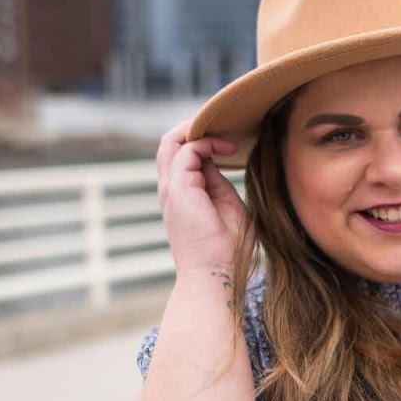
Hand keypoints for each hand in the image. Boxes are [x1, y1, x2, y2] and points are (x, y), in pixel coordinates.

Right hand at [156, 119, 251, 276]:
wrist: (215, 275)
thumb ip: (221, 184)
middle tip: (223, 125)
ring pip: (171, 142)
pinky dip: (207, 142)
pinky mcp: (179, 189)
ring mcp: (172, 189)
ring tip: (225, 130)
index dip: (203, 140)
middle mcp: (171, 190)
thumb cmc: (226, 250)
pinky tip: (229, 149)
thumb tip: (220, 160)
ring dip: (198, 129)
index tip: (231, 140)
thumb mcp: (228, 207)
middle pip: (169, 144)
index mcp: (182, 195)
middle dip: (194, 128)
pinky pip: (187, 150)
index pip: (182, 155)